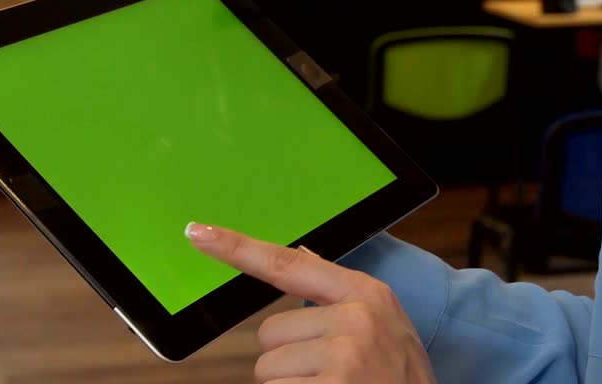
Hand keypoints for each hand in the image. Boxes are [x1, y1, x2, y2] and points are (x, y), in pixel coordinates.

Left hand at [186, 223, 436, 383]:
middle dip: (289, 359)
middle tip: (330, 374)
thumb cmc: (402, 377)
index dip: (238, 248)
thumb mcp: (385, 324)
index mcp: (366, 293)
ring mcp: (345, 355)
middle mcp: (355, 318)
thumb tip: (301, 254)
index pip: (290, 264)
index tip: (199, 233)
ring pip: (268, 369)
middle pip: (269, 332)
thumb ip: (340, 294)